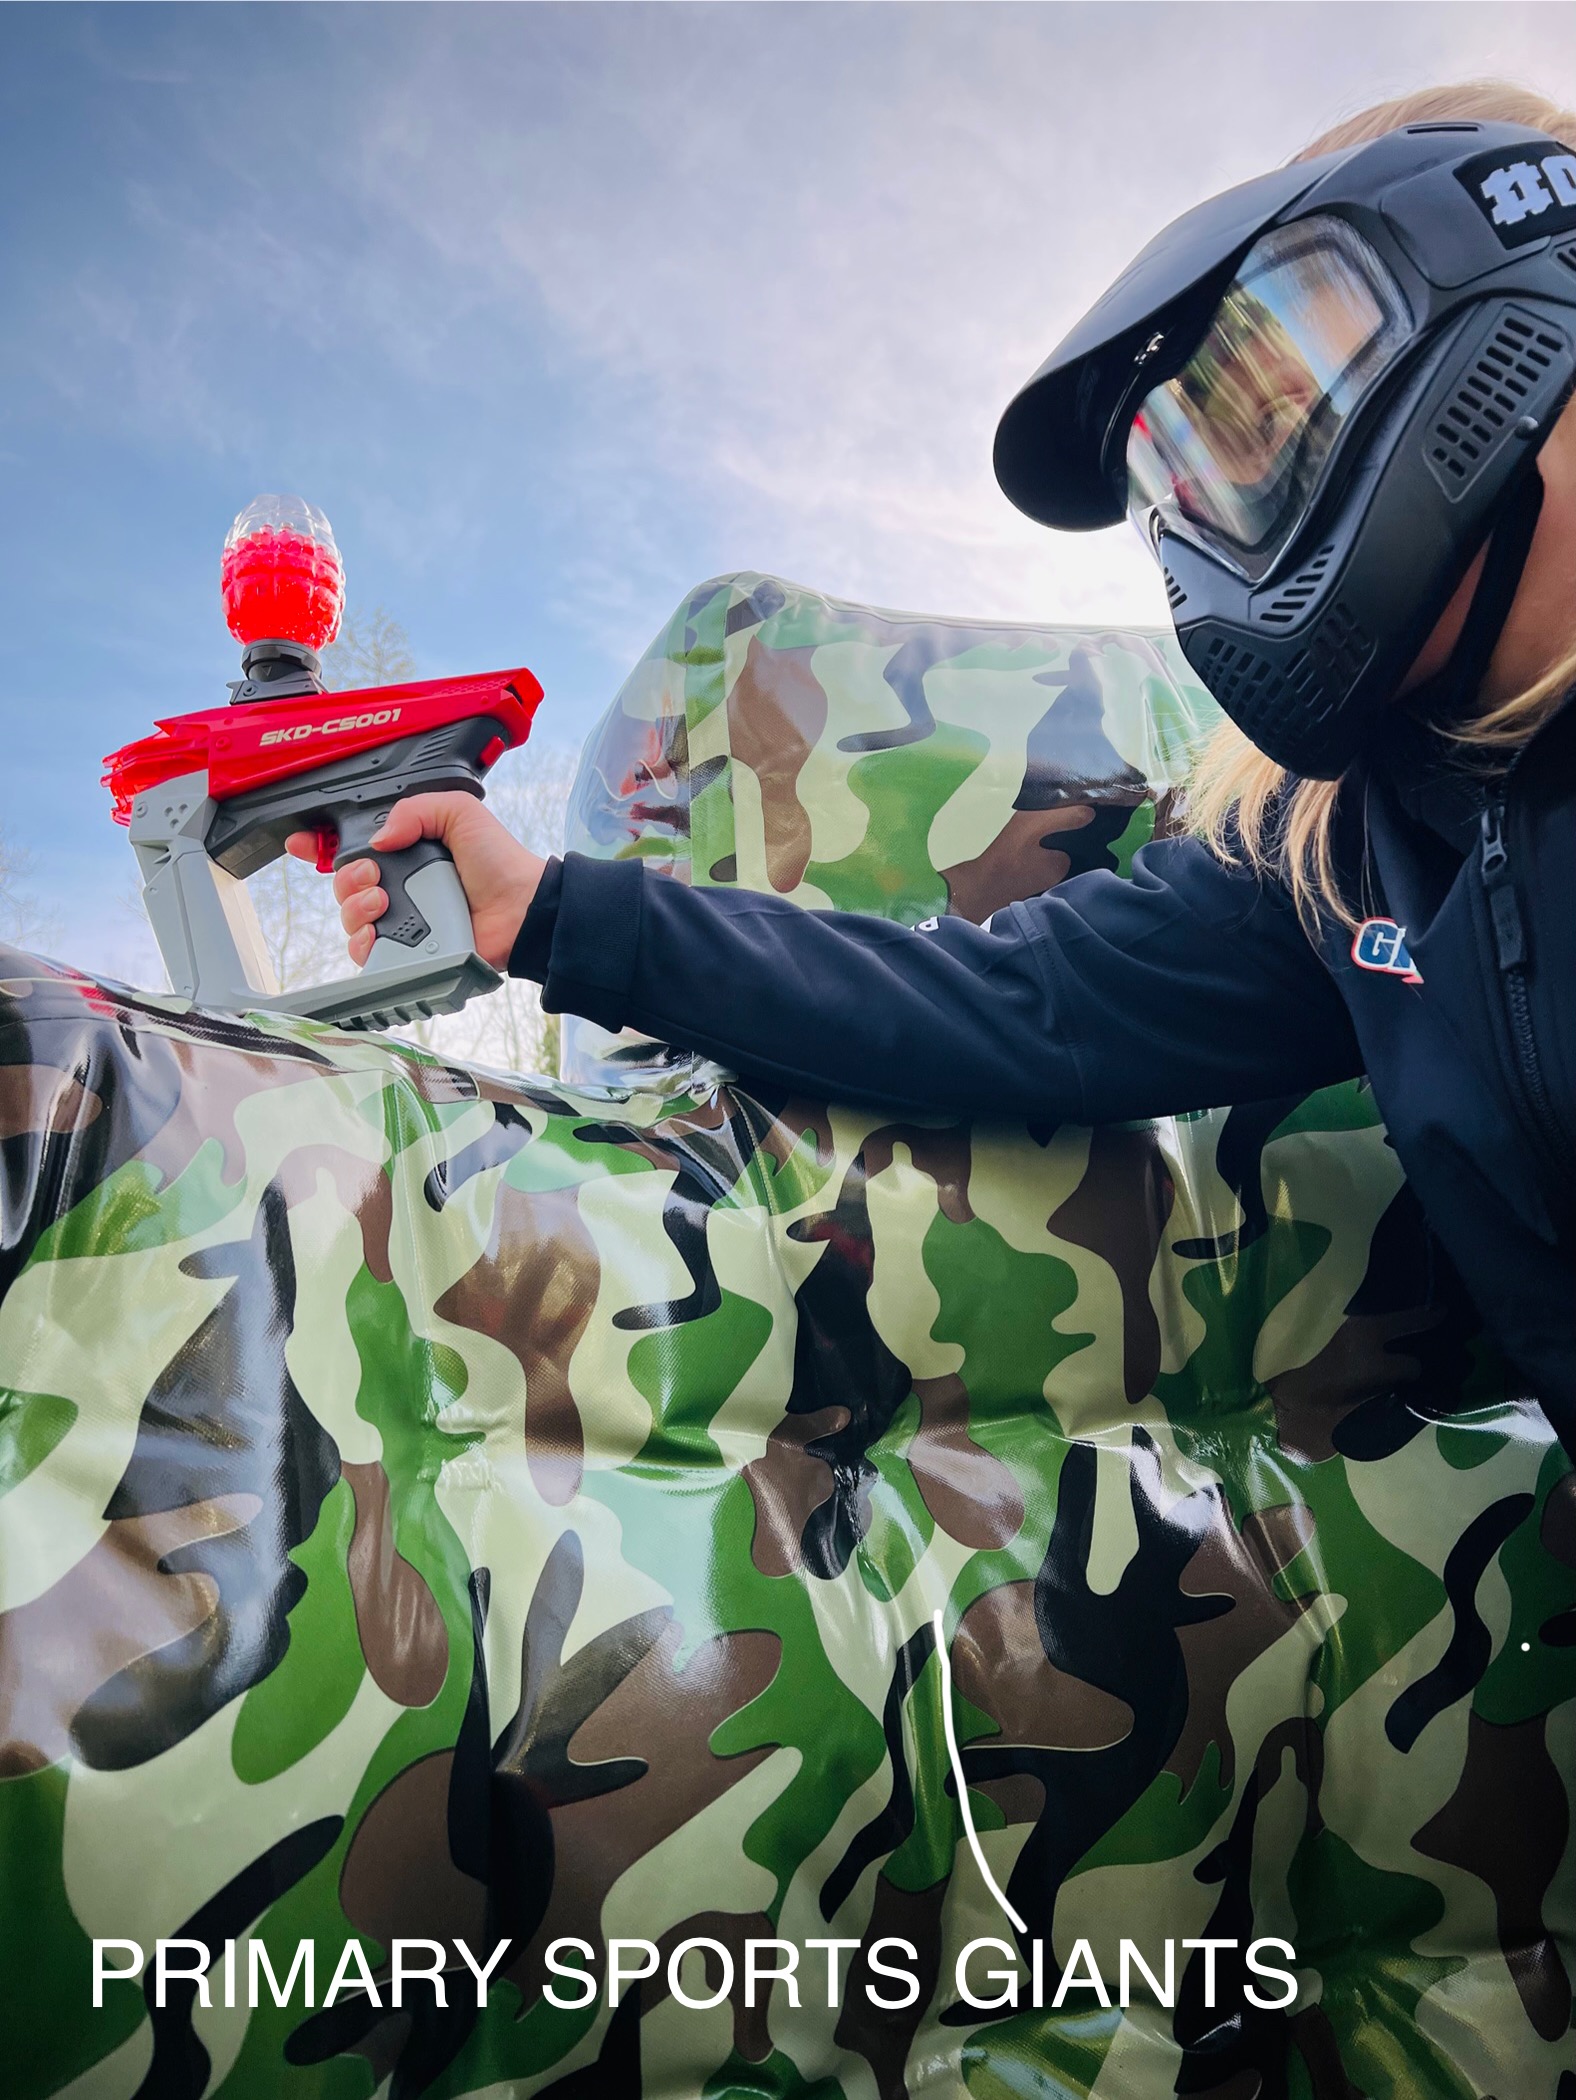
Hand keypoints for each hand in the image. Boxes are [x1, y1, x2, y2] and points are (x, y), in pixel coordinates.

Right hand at [286, 793, 544, 970]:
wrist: (521, 908)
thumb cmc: (498, 861)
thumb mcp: (458, 812)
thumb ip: (416, 809)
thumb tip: (379, 836)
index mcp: (406, 849)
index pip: (352, 845)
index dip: (320, 844)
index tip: (303, 843)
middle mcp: (399, 884)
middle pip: (343, 883)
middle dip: (346, 877)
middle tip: (375, 876)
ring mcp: (402, 919)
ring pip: (349, 916)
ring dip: (354, 907)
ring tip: (382, 902)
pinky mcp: (406, 951)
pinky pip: (365, 951)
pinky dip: (362, 942)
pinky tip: (377, 932)